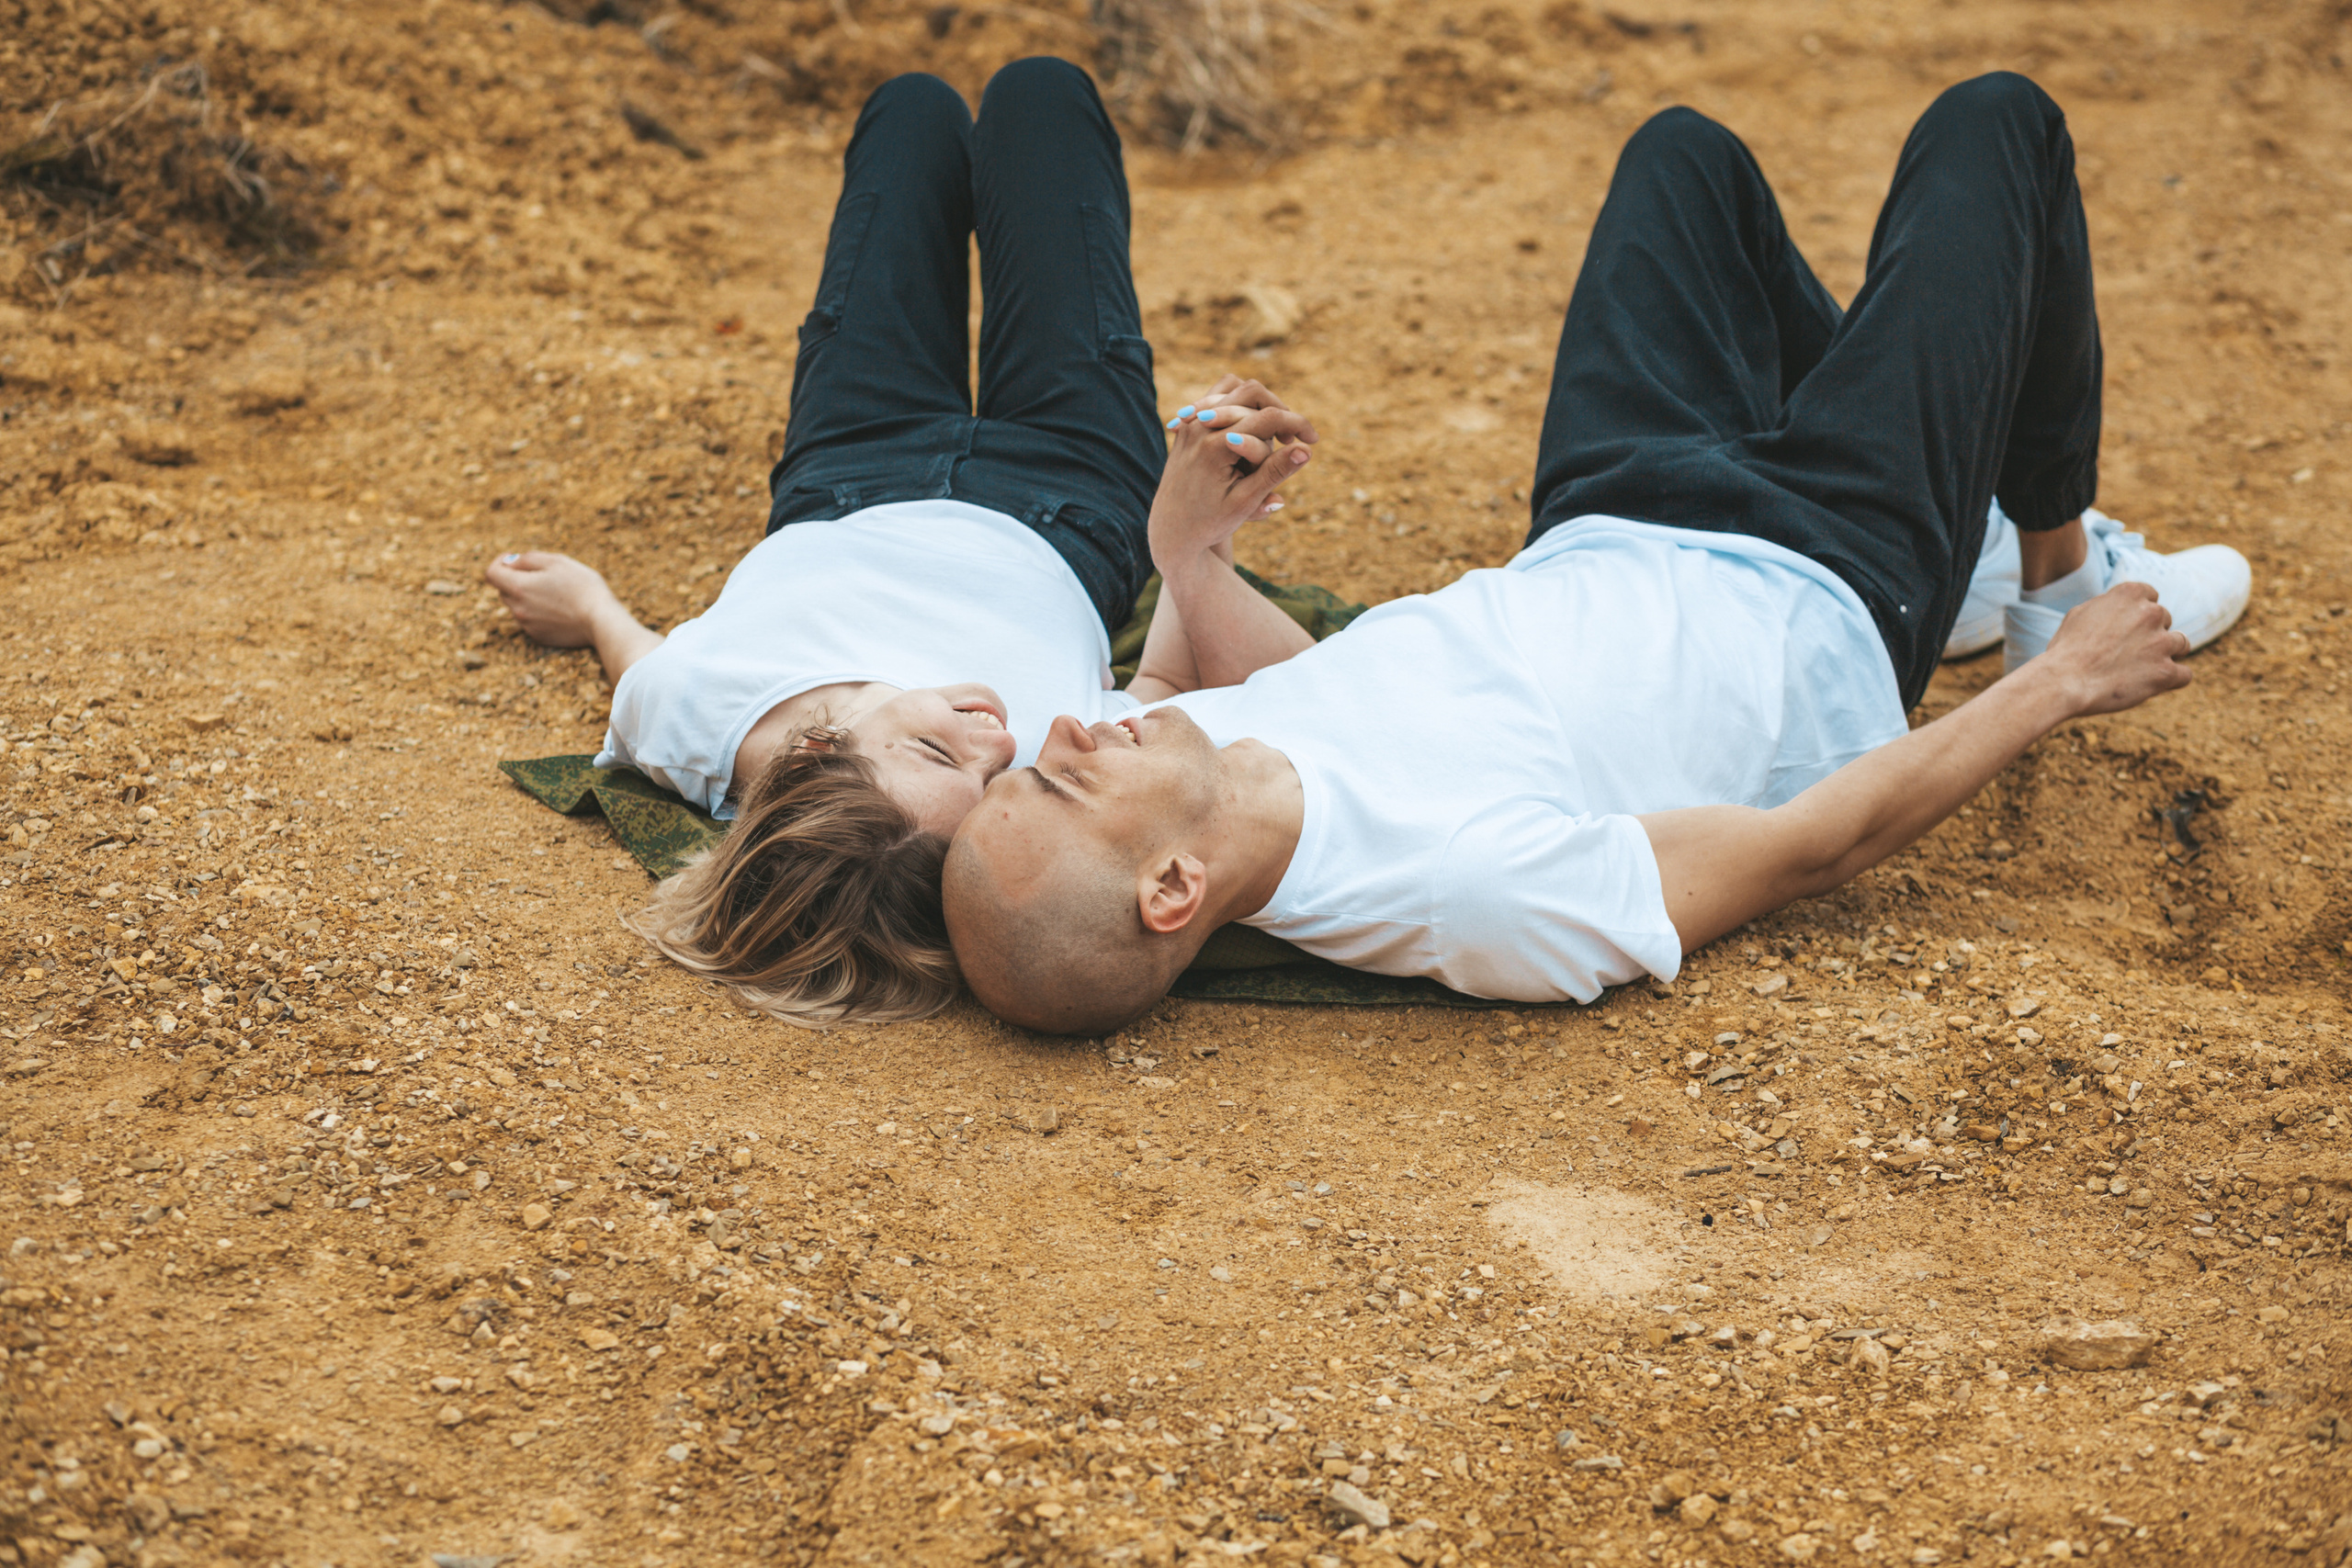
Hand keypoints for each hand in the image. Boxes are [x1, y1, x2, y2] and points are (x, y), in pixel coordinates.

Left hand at [484, 551, 620, 647]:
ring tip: (556, 594)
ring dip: (528, 597)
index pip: (491, 573)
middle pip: (504, 590)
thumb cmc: (582, 587)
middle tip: (542, 576)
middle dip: (516, 580)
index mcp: (518, 587)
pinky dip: (538, 613)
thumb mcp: (557, 561)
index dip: (499, 562)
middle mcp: (518, 609)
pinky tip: (560, 610)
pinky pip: (530, 621)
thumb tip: (510, 563)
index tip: (512, 559)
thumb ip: (527, 559)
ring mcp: (527, 625)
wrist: (601, 620)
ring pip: (517, 606)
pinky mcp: (539, 637)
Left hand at [1150, 402, 1315, 563]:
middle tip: (1293, 439)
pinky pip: (1217, 398)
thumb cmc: (1210, 523)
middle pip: (1252, 393)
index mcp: (1215, 447)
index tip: (1314, 440)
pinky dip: (1239, 405)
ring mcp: (1190, 423)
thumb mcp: (1245, 502)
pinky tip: (1252, 428)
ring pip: (1234, 389)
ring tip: (1275, 434)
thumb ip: (1275, 473)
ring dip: (1260, 405)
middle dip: (1279, 411)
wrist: (1171, 531)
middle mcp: (1199, 427)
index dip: (1297, 425)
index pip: (1267, 417)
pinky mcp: (1188, 425)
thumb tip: (1307, 451)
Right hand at [2038, 582, 2192, 715]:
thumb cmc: (2066, 650)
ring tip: (2142, 669)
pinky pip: (2184, 675)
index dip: (2139, 614)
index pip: (2151, 597)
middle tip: (2127, 653)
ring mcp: (2162, 642)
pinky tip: (2153, 685)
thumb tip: (2120, 610)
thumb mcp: (2080, 613)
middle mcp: (2152, 613)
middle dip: (2151, 635)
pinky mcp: (2166, 672)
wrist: (2063, 681)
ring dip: (2166, 655)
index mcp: (2130, 594)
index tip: (2126, 629)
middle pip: (2165, 621)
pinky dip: (2172, 680)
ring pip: (2182, 644)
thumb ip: (2108, 606)